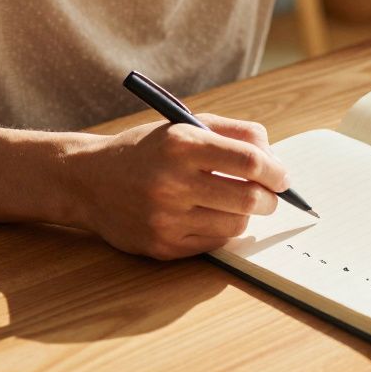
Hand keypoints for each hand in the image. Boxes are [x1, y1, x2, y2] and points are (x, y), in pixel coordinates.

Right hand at [68, 113, 287, 259]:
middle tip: (270, 195)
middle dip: (270, 198)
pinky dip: (221, 230)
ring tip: (235, 203)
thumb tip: (275, 158)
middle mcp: (172, 182)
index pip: (249, 161)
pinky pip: (213, 243)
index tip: (282, 176)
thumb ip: (234, 133)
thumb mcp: (185, 125)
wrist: (88, 181)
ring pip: (235, 224)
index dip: (276, 171)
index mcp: (181, 144)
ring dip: (245, 215)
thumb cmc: (146, 150)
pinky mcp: (162, 246)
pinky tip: (210, 216)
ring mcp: (165, 218)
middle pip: (249, 198)